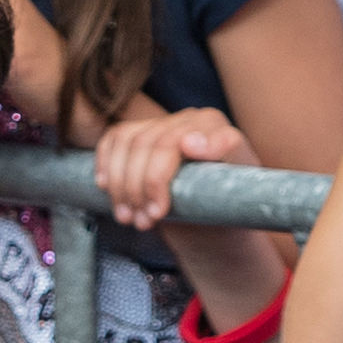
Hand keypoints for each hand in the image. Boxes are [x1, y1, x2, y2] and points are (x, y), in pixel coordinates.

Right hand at [92, 103, 252, 231]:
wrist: (214, 213)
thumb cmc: (228, 206)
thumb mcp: (237, 193)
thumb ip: (223, 165)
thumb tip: (189, 143)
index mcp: (216, 127)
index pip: (178, 141)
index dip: (159, 176)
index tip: (158, 210)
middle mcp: (190, 119)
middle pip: (148, 144)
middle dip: (140, 188)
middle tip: (144, 222)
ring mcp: (164, 124)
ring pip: (127, 143)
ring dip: (121, 185)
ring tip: (128, 217)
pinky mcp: (142, 133)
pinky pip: (115, 139)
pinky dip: (106, 164)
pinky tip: (106, 188)